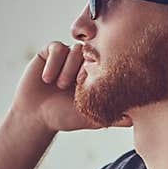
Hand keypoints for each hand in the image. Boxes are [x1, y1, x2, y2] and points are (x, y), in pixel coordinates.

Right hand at [10, 41, 132, 134]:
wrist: (35, 116)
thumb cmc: (62, 117)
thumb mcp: (89, 118)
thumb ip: (111, 117)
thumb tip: (133, 121)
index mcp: (93, 74)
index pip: (102, 62)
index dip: (96, 72)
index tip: (86, 88)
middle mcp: (80, 63)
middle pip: (90, 53)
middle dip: (82, 69)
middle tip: (74, 85)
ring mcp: (65, 56)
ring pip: (74, 49)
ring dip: (67, 67)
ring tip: (59, 86)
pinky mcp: (48, 52)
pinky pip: (56, 47)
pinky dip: (53, 63)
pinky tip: (47, 79)